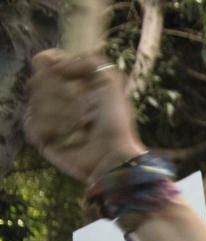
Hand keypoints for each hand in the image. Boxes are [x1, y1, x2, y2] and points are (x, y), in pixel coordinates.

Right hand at [24, 49, 145, 183]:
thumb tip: (58, 63)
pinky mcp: (39, 135)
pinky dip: (52, 129)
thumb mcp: (110, 82)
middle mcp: (54, 95)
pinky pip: (32, 122)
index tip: (67, 76)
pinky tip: (66, 137)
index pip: (43, 61)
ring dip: (60, 113)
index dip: (53, 67)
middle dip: (62, 94)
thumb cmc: (114, 120)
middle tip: (83, 110)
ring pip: (35, 101)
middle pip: (38, 81)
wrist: (111, 155)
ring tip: (79, 126)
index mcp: (70, 81)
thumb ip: (88, 61)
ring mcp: (45, 115)